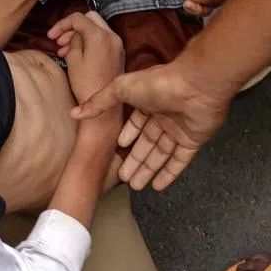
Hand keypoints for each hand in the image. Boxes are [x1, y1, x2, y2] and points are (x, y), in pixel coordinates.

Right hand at [47, 11, 125, 103]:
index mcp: (99, 35)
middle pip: (89, 18)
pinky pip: (102, 38)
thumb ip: (73, 40)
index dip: (61, 24)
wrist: (103, 107)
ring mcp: (117, 44)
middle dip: (72, 27)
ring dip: (79, 34)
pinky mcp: (118, 53)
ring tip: (63, 49)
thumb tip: (75, 35)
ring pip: (96, 28)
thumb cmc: (86, 84)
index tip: (50, 36)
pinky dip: (89, 41)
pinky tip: (76, 53)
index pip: (78, 18)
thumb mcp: (73, 59)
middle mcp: (111, 36)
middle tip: (58, 40)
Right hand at [72, 58, 231, 190]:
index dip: (128, 138)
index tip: (119, 151)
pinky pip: (180, 160)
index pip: (136, 124)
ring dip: (148, 169)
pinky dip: (169, 173)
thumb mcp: (121, 89)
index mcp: (147, 102)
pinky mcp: (193, 141)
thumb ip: (99, 103)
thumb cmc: (157, 84)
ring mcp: (179, 129)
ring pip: (161, 154)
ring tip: (136, 186)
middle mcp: (163, 116)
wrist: (197, 85)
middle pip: (147, 143)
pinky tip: (158, 187)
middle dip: (135, 160)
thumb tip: (73, 113)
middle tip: (123, 178)